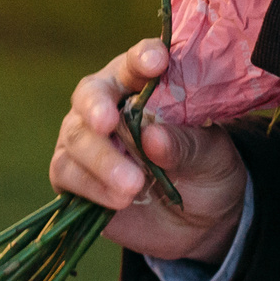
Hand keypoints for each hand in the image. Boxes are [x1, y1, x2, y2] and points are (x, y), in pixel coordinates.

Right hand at [51, 38, 248, 262]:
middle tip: (107, 122)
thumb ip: (185, 145)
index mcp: (142, 84)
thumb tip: (153, 137)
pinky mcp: (75, 176)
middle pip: (91, 95)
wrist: (199, 223)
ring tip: (133, 185)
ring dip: (102, 160)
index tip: (158, 61)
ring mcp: (87, 140)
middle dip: (96, 107)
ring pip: (77, 138)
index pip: (137, 62)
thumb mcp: (211, 157)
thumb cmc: (206, 171)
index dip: (143, 57)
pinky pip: (68, 174)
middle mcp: (108, 104)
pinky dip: (93, 186)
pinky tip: (119, 200)